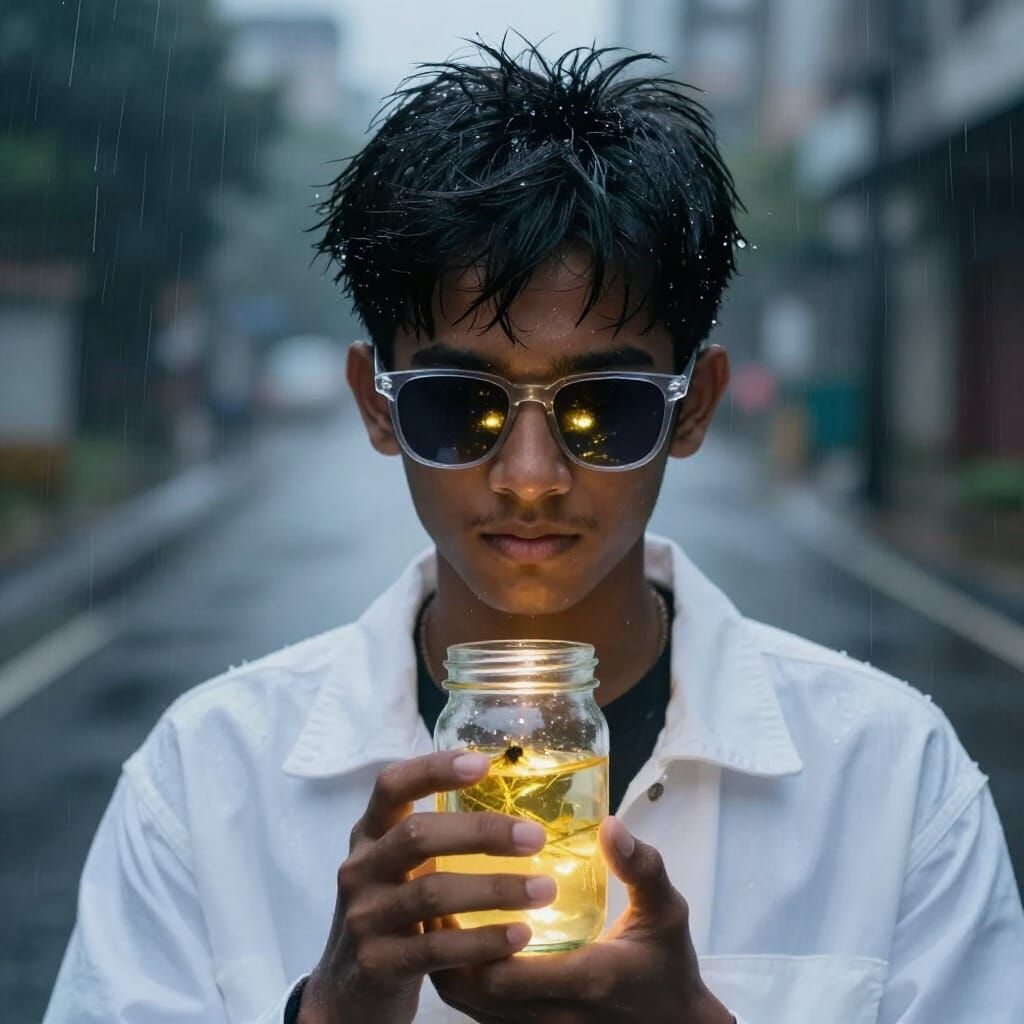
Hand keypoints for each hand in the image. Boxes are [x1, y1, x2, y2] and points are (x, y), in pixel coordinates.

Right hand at [297, 749, 556, 1023]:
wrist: (346, 994)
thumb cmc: (390, 914)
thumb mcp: (396, 867)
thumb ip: (432, 837)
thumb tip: (510, 803)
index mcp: (368, 834)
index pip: (392, 786)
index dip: (434, 769)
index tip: (484, 763)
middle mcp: (360, 869)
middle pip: (418, 835)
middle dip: (482, 832)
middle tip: (536, 837)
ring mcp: (364, 917)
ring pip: (432, 893)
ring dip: (496, 889)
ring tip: (545, 890)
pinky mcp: (377, 964)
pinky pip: (436, 948)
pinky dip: (482, 940)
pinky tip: (520, 935)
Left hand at [428, 816, 733, 1023]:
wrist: (675, 1023)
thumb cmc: (667, 963)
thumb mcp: (667, 910)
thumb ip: (641, 867)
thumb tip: (610, 825)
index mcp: (582, 980)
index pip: (504, 972)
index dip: (471, 936)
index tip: (456, 884)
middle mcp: (551, 1016)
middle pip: (472, 994)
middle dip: (444, 946)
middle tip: (432, 889)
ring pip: (469, 1008)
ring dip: (447, 963)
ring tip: (437, 910)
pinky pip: (480, 1015)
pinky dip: (462, 980)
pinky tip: (459, 939)